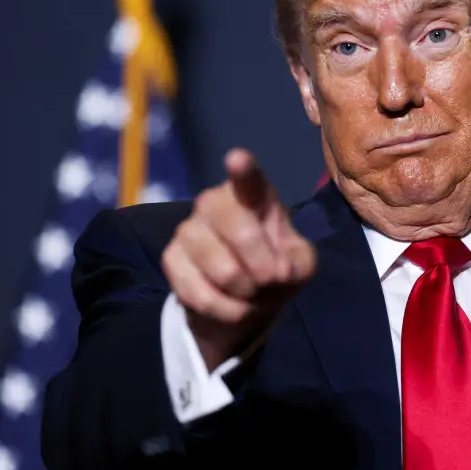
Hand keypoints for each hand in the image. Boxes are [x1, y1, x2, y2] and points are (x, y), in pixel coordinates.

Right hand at [162, 148, 316, 370]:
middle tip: (271, 280)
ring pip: (224, 270)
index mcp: (251, 194)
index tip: (237, 159)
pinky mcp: (170, 259)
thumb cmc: (275, 267)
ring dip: (247, 293)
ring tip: (251, 291)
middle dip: (265, 268)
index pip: (248, 179)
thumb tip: (279, 269)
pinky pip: (201, 295)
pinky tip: (234, 306)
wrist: (242, 300)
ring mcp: (188, 229)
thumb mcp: (300, 264)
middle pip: (241, 233)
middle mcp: (214, 202)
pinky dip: (228, 310)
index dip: (243, 170)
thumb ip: (298, 260)